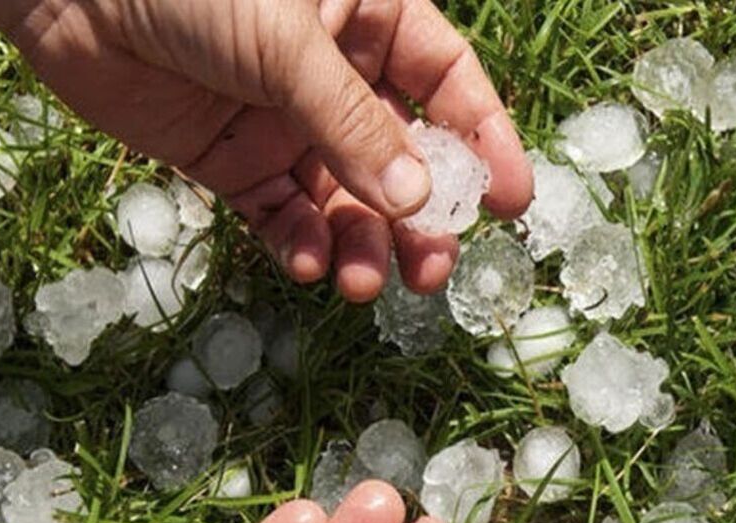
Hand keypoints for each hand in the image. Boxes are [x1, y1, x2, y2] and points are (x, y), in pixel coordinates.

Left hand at [0, 0, 531, 300]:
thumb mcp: (286, 43)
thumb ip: (351, 122)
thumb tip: (418, 202)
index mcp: (366, 17)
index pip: (448, 81)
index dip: (483, 140)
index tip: (508, 204)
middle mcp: (331, 72)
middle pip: (398, 155)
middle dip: (419, 217)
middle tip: (432, 272)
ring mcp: (279, 121)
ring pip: (341, 196)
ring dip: (359, 242)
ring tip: (363, 282)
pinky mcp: (227, 161)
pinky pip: (278, 213)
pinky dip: (298, 243)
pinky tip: (309, 265)